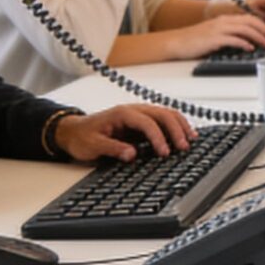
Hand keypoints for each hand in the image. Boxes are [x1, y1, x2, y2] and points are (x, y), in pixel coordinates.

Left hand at [54, 103, 193, 161]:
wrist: (73, 131)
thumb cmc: (82, 137)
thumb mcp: (93, 145)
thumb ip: (112, 148)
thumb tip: (132, 154)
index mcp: (122, 114)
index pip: (147, 122)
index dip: (158, 137)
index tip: (164, 152)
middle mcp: (133, 111)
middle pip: (161, 114)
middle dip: (175, 130)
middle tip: (183, 147)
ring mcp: (139, 115)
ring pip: (166, 114)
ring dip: (180, 126)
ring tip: (191, 140)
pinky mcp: (141, 123)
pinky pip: (163, 121)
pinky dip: (176, 126)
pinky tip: (184, 135)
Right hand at [161, 12, 264, 58]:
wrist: (176, 42)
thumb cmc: (196, 42)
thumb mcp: (216, 36)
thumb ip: (231, 37)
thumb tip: (248, 44)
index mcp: (225, 20)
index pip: (250, 18)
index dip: (264, 25)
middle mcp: (223, 22)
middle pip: (250, 21)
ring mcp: (218, 29)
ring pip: (244, 29)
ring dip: (258, 36)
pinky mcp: (213, 38)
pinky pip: (232, 39)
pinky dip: (244, 43)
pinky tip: (250, 48)